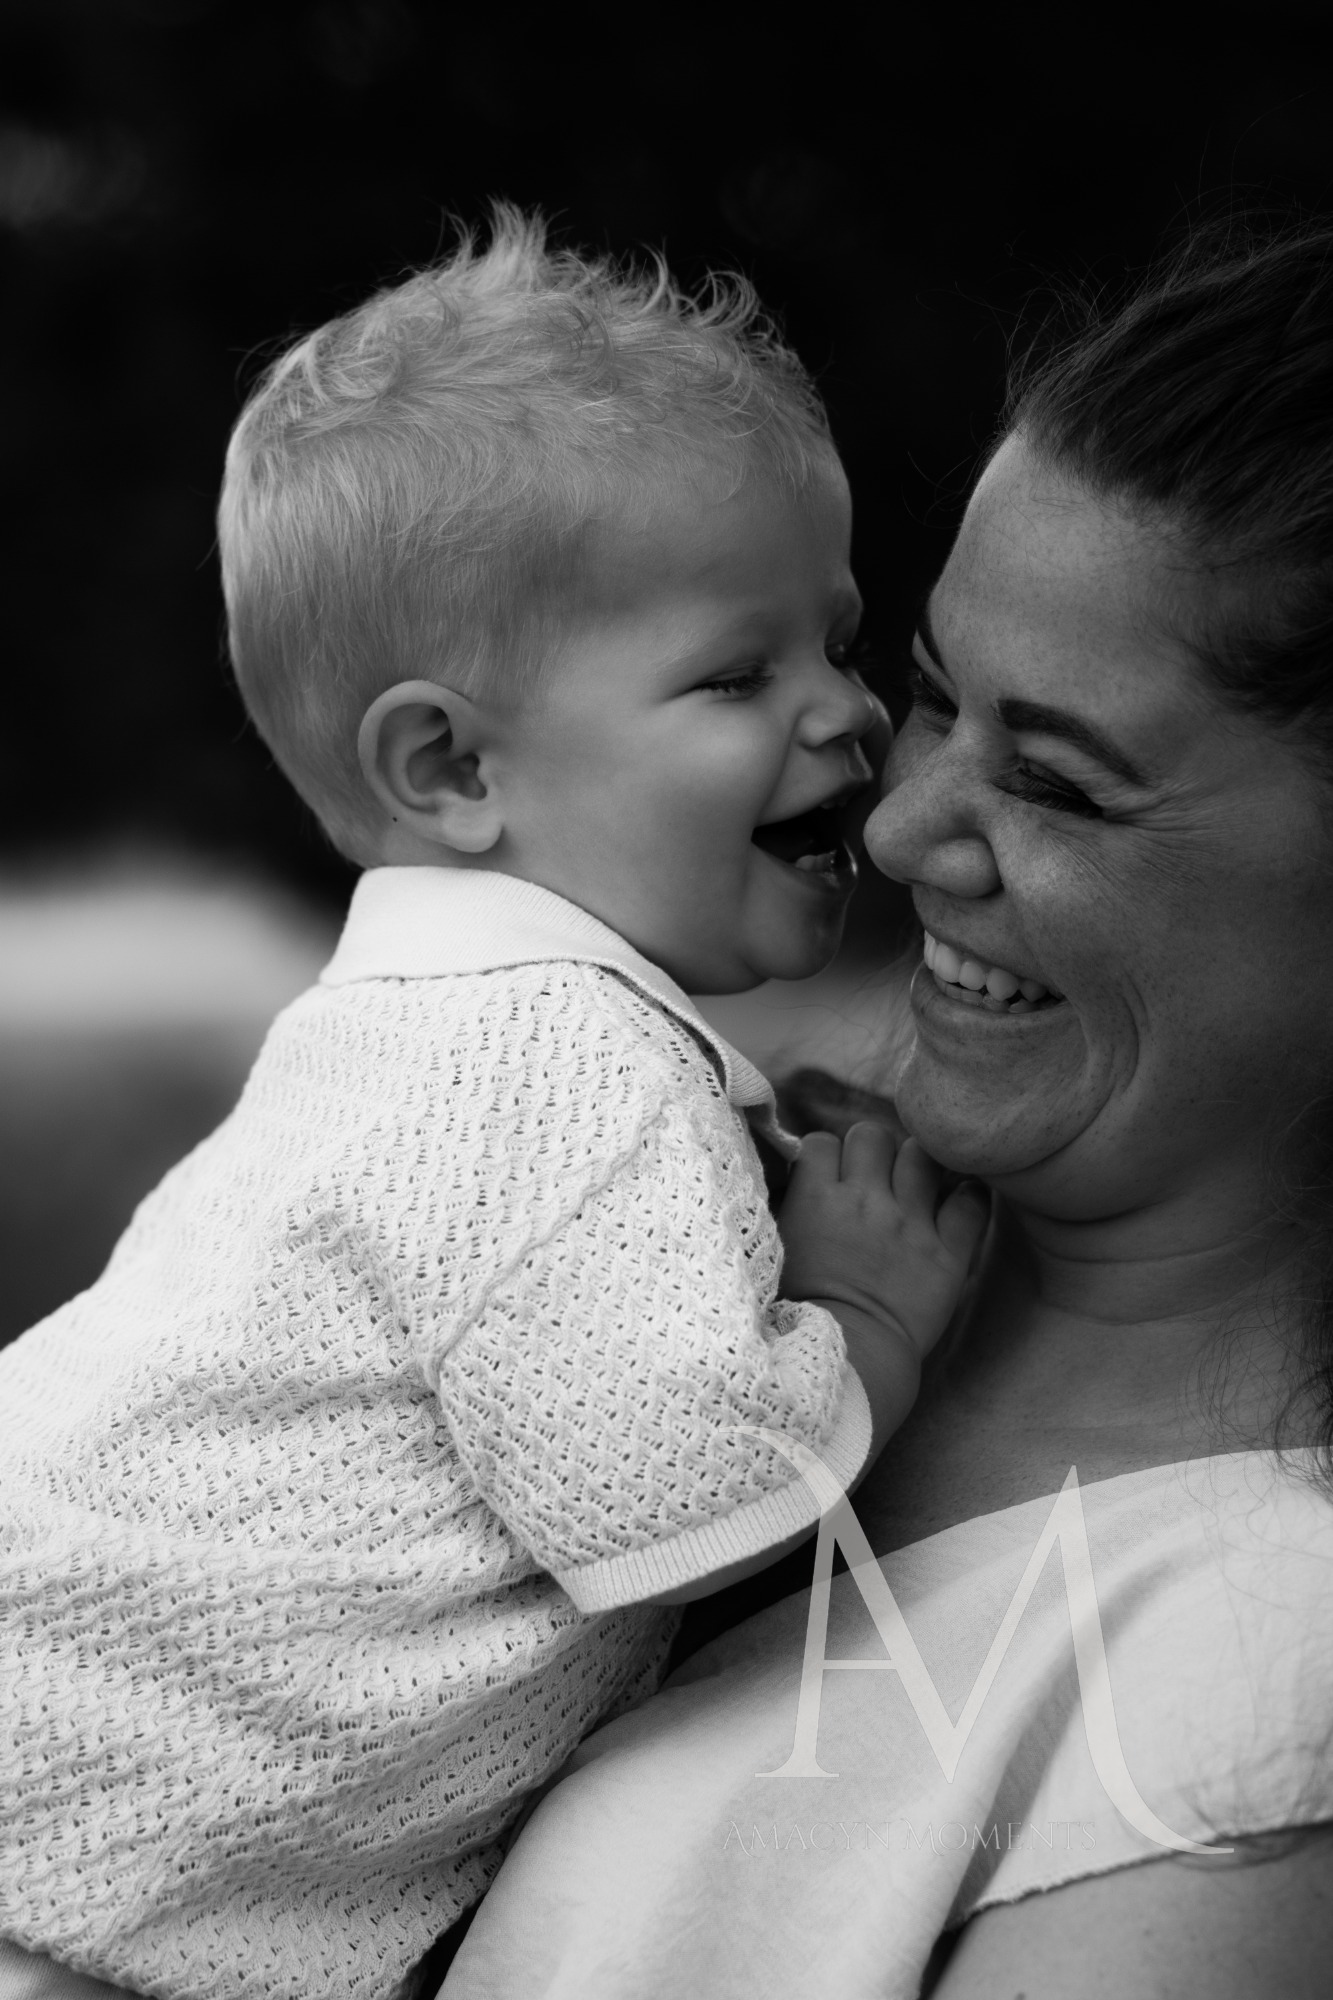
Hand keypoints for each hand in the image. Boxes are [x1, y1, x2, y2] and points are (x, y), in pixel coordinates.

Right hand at [778, 1121, 988, 1361]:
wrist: (849, 1360)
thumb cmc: (800, 1315)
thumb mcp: (774, 1254)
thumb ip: (785, 1211)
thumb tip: (792, 1180)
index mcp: (817, 1200)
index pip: (822, 1141)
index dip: (825, 1156)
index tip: (829, 1177)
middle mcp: (865, 1201)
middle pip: (872, 1135)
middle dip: (870, 1152)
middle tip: (872, 1178)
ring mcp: (910, 1224)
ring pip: (921, 1156)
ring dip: (915, 1166)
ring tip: (914, 1186)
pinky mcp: (947, 1253)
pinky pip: (970, 1204)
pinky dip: (968, 1199)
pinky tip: (959, 1203)